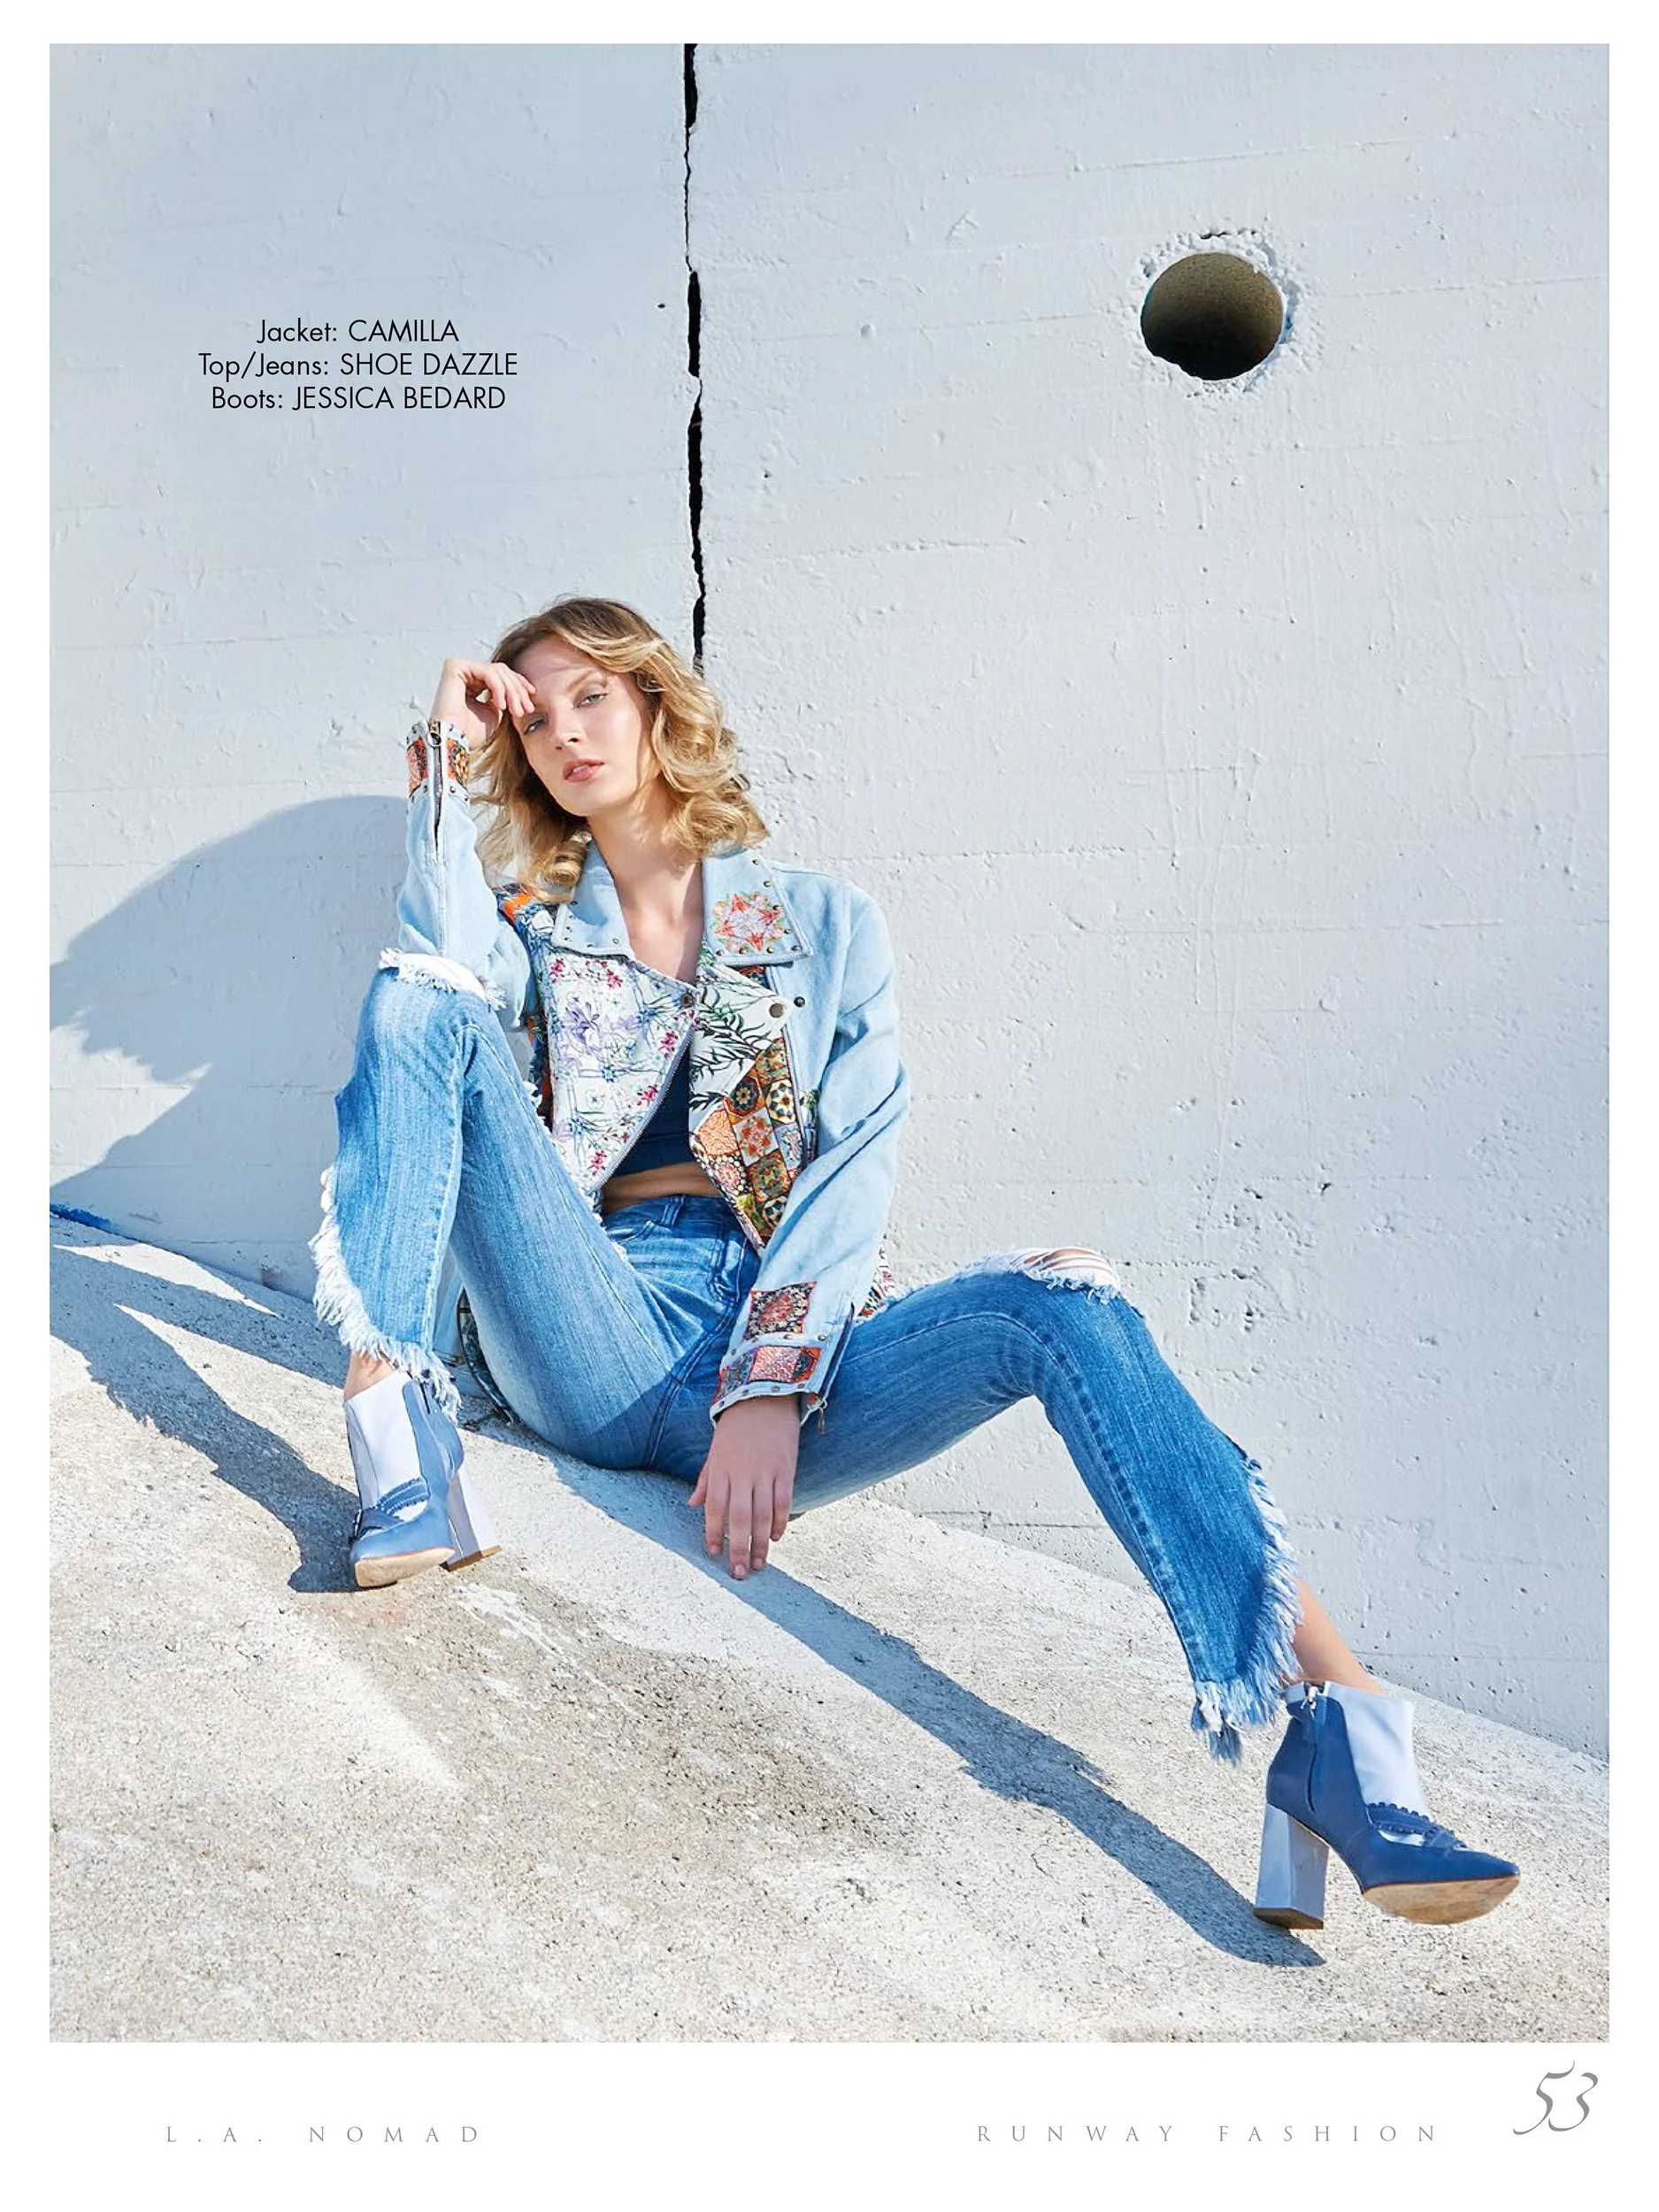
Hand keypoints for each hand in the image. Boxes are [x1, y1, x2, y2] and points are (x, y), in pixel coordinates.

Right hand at [429, 657, 537, 749]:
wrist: (454, 741)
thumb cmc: (471, 733)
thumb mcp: (495, 712)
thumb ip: (505, 697)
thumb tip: (521, 688)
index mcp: (472, 682)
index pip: (500, 675)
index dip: (518, 684)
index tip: (532, 696)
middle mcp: (464, 673)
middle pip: (501, 671)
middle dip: (517, 690)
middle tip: (526, 708)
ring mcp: (458, 668)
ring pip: (497, 671)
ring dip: (511, 691)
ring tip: (515, 711)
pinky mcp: (455, 666)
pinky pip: (488, 672)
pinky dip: (499, 688)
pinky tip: (500, 706)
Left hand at [687, 1396, 800, 1577]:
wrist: (765, 1396)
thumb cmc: (736, 1427)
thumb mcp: (715, 1450)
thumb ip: (706, 1478)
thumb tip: (693, 1503)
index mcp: (721, 1469)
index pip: (714, 1508)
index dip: (713, 1533)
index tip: (713, 1554)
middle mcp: (742, 1473)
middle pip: (739, 1518)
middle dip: (739, 1548)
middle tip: (739, 1573)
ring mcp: (766, 1471)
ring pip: (762, 1514)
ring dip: (761, 1542)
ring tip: (760, 1564)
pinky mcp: (786, 1467)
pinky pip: (783, 1500)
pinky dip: (779, 1521)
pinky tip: (776, 1537)